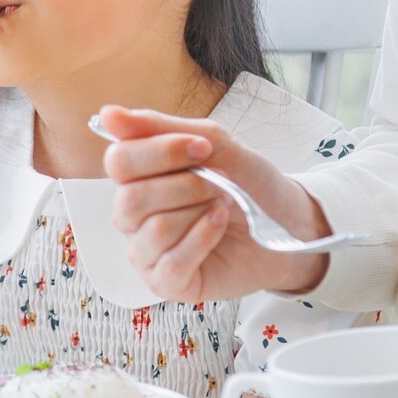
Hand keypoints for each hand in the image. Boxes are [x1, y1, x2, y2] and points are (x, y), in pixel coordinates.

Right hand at [98, 105, 330, 301]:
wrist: (289, 224)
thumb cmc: (249, 186)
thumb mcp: (212, 144)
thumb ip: (159, 129)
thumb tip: (107, 114)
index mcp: (138, 179)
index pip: (119, 162)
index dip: (161, 152)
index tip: (203, 148)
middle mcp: (134, 217)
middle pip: (131, 199)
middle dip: (185, 186)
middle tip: (219, 182)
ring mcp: (147, 252)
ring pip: (152, 230)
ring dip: (198, 211)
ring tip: (224, 206)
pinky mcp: (167, 283)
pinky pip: (170, 262)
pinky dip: (201, 239)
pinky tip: (220, 225)